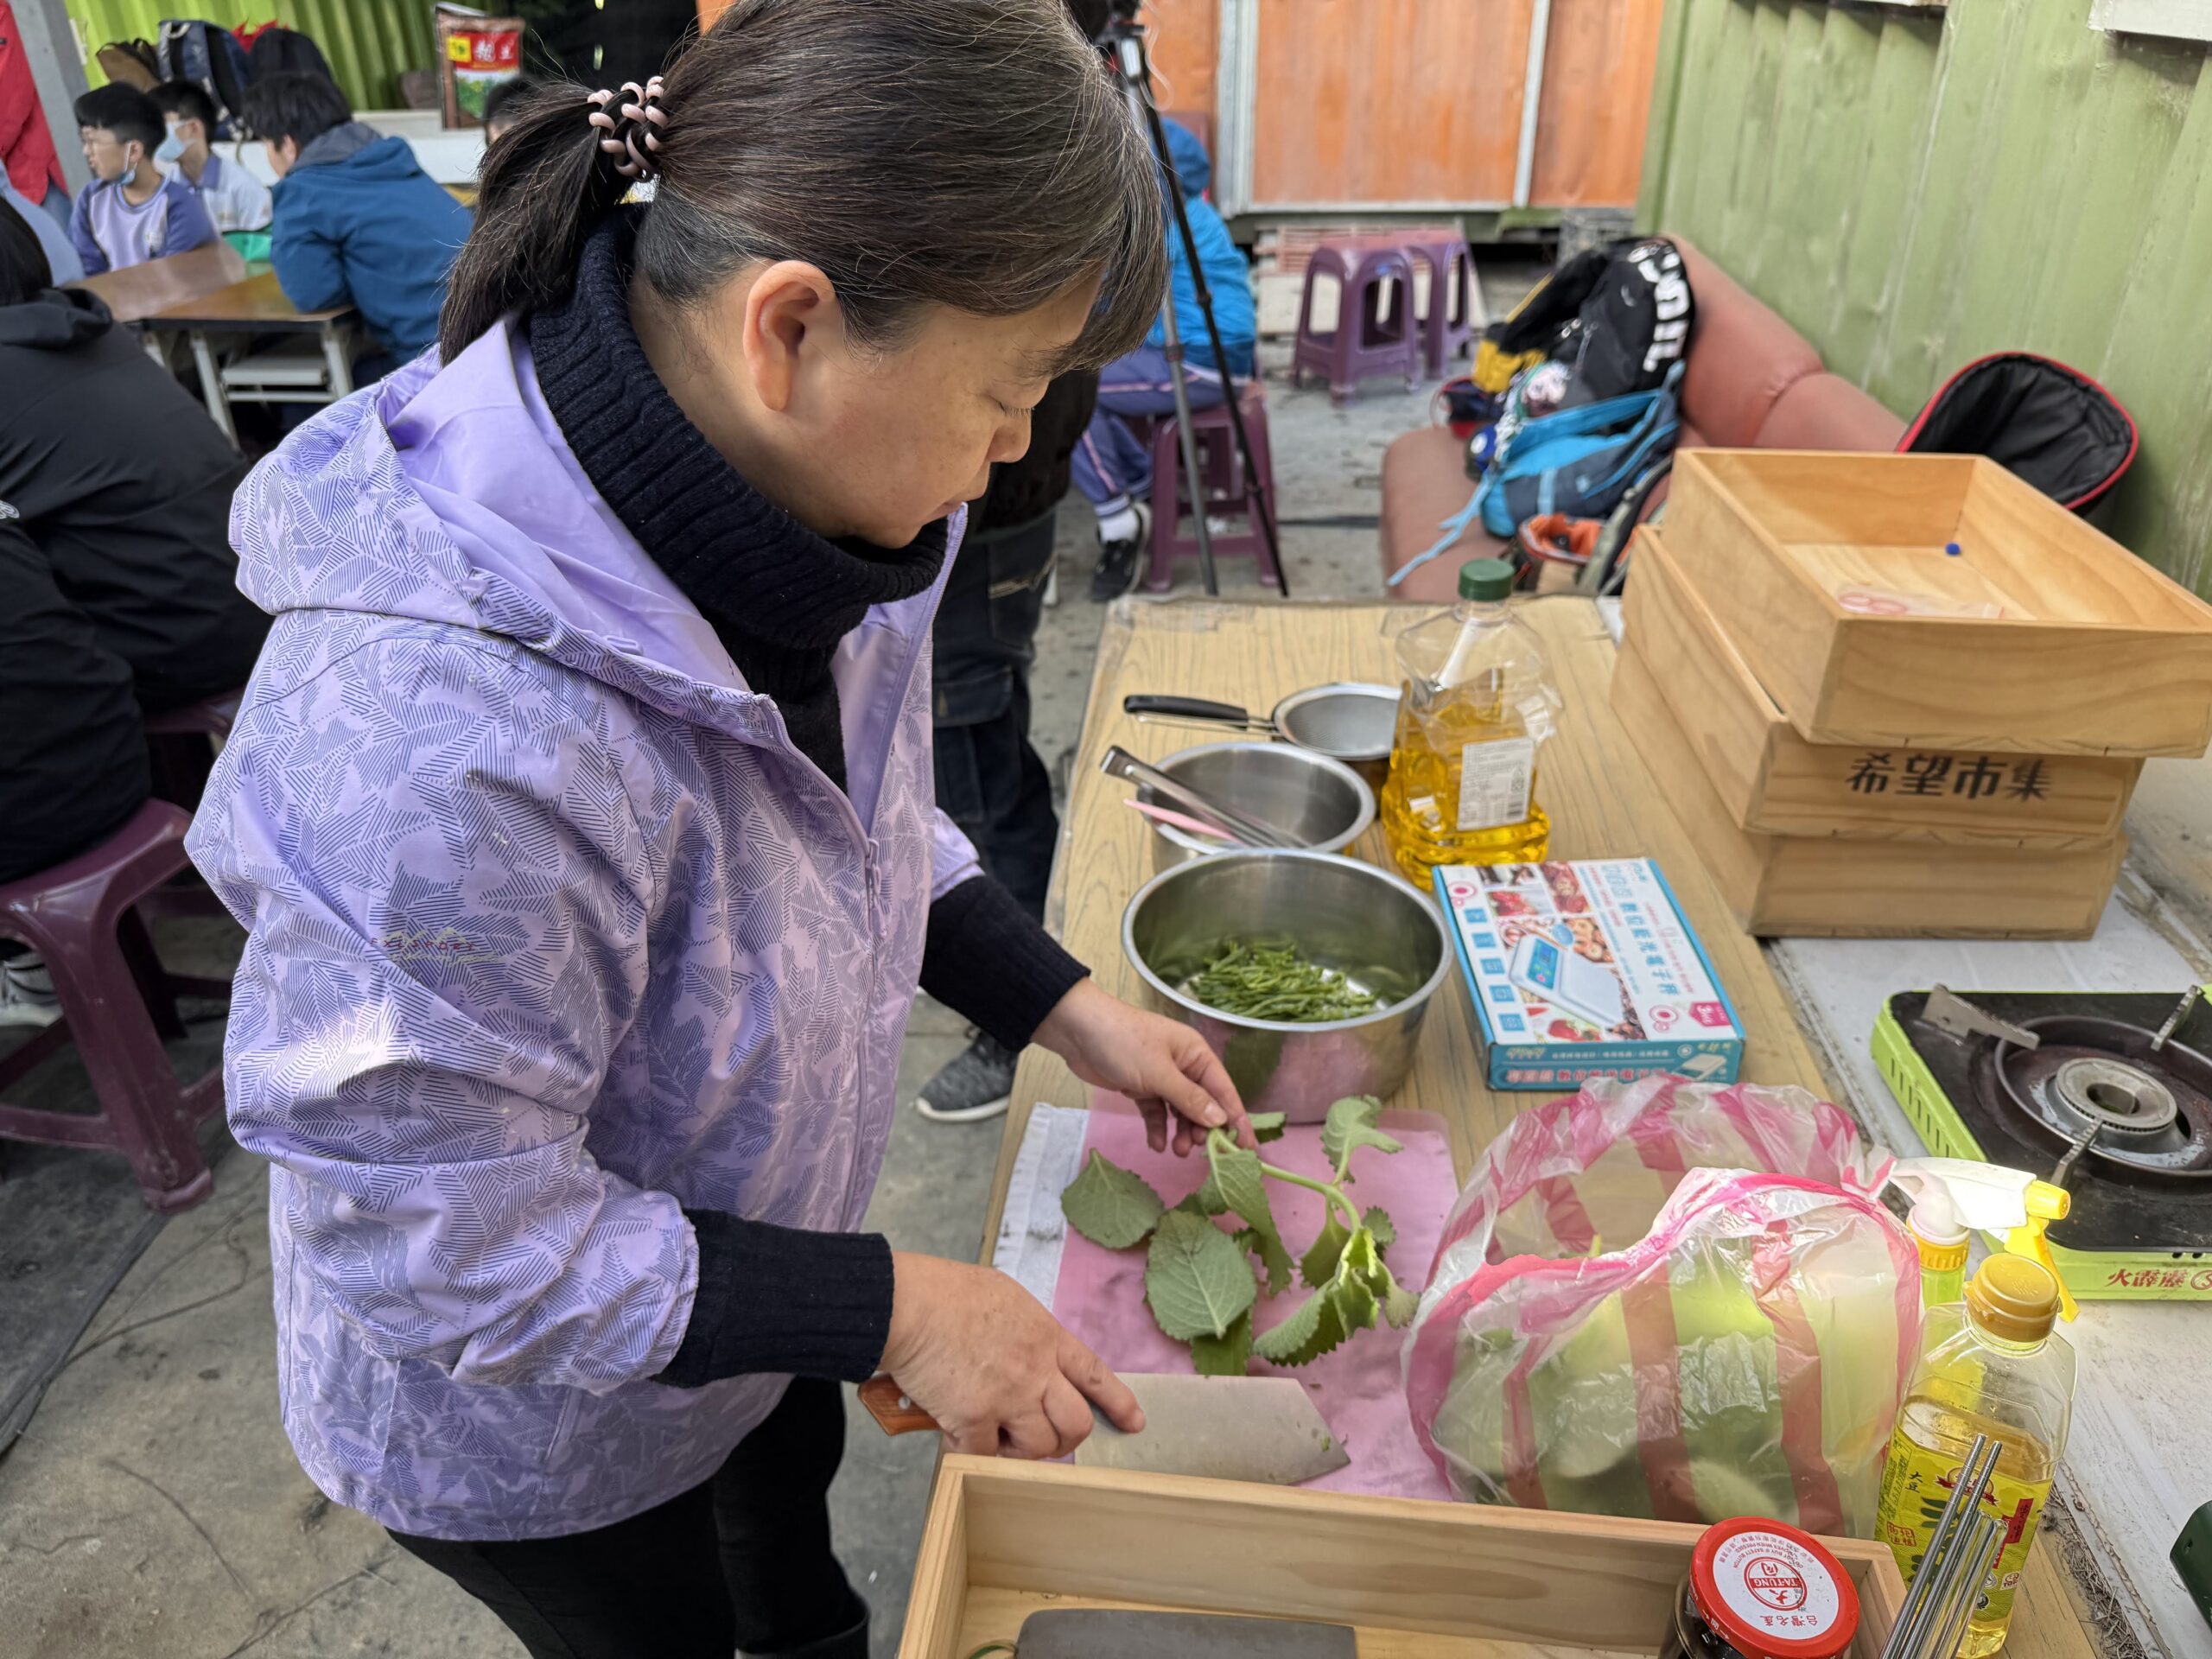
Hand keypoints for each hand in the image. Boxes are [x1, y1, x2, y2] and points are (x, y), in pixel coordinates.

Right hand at [880, 1252, 1140, 1457]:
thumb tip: (1026, 1357)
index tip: (1134, 1422)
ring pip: (1039, 1446)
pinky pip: (987, 1455)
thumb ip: (1026, 1333)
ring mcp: (1008, 1396)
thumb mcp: (1006, 1299)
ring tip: (998, 1439)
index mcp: (1046, 1337)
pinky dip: (974, 1453)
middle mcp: (1036, 1369)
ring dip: (1021, 1451)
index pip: (1095, 1375)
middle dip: (1065, 1440)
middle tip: (1044, 1440)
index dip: (1118, 1402)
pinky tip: (959, 1437)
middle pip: (1076, 1423)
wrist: (908, 1304)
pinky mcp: (974, 1418)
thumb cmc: (945, 1293)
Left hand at [1034, 979, 1252, 1154]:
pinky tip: (1155, 1144)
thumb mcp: (1159, 1073)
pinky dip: (1158, 1127)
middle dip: (1202, 1129)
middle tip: (1193, 1150)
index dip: (1236, 1119)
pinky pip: (1157, 1111)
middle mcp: (1184, 1065)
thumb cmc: (1123, 1044)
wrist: (1077, 1030)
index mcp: (1196, 1055)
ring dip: (1181, 1131)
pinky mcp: (1140, 1086)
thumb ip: (1190, 1099)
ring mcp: (1161, 1077)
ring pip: (1180, 1111)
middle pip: (1203, 1104)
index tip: (1246, 1149)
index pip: (1224, 1091)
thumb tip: (1220, 1120)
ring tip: (1176, 1151)